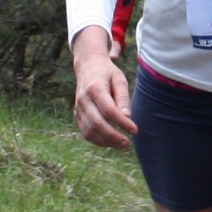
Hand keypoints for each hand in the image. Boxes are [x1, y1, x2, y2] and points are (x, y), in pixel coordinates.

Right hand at [69, 29, 136, 148]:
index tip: (135, 130)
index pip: (109, 111)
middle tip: (128, 143)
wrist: (87, 66)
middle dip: (114, 137)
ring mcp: (78, 108)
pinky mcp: (77, 114)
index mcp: (95, 89)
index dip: (122, 123)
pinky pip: (85, 132)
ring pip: (90, 131)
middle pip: (97, 124)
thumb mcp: (119, 79)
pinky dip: (98, 140)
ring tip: (121, 144)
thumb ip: (123, 98)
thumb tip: (128, 117)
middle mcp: (83, 100)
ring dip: (106, 142)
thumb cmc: (107, 73)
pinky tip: (111, 142)